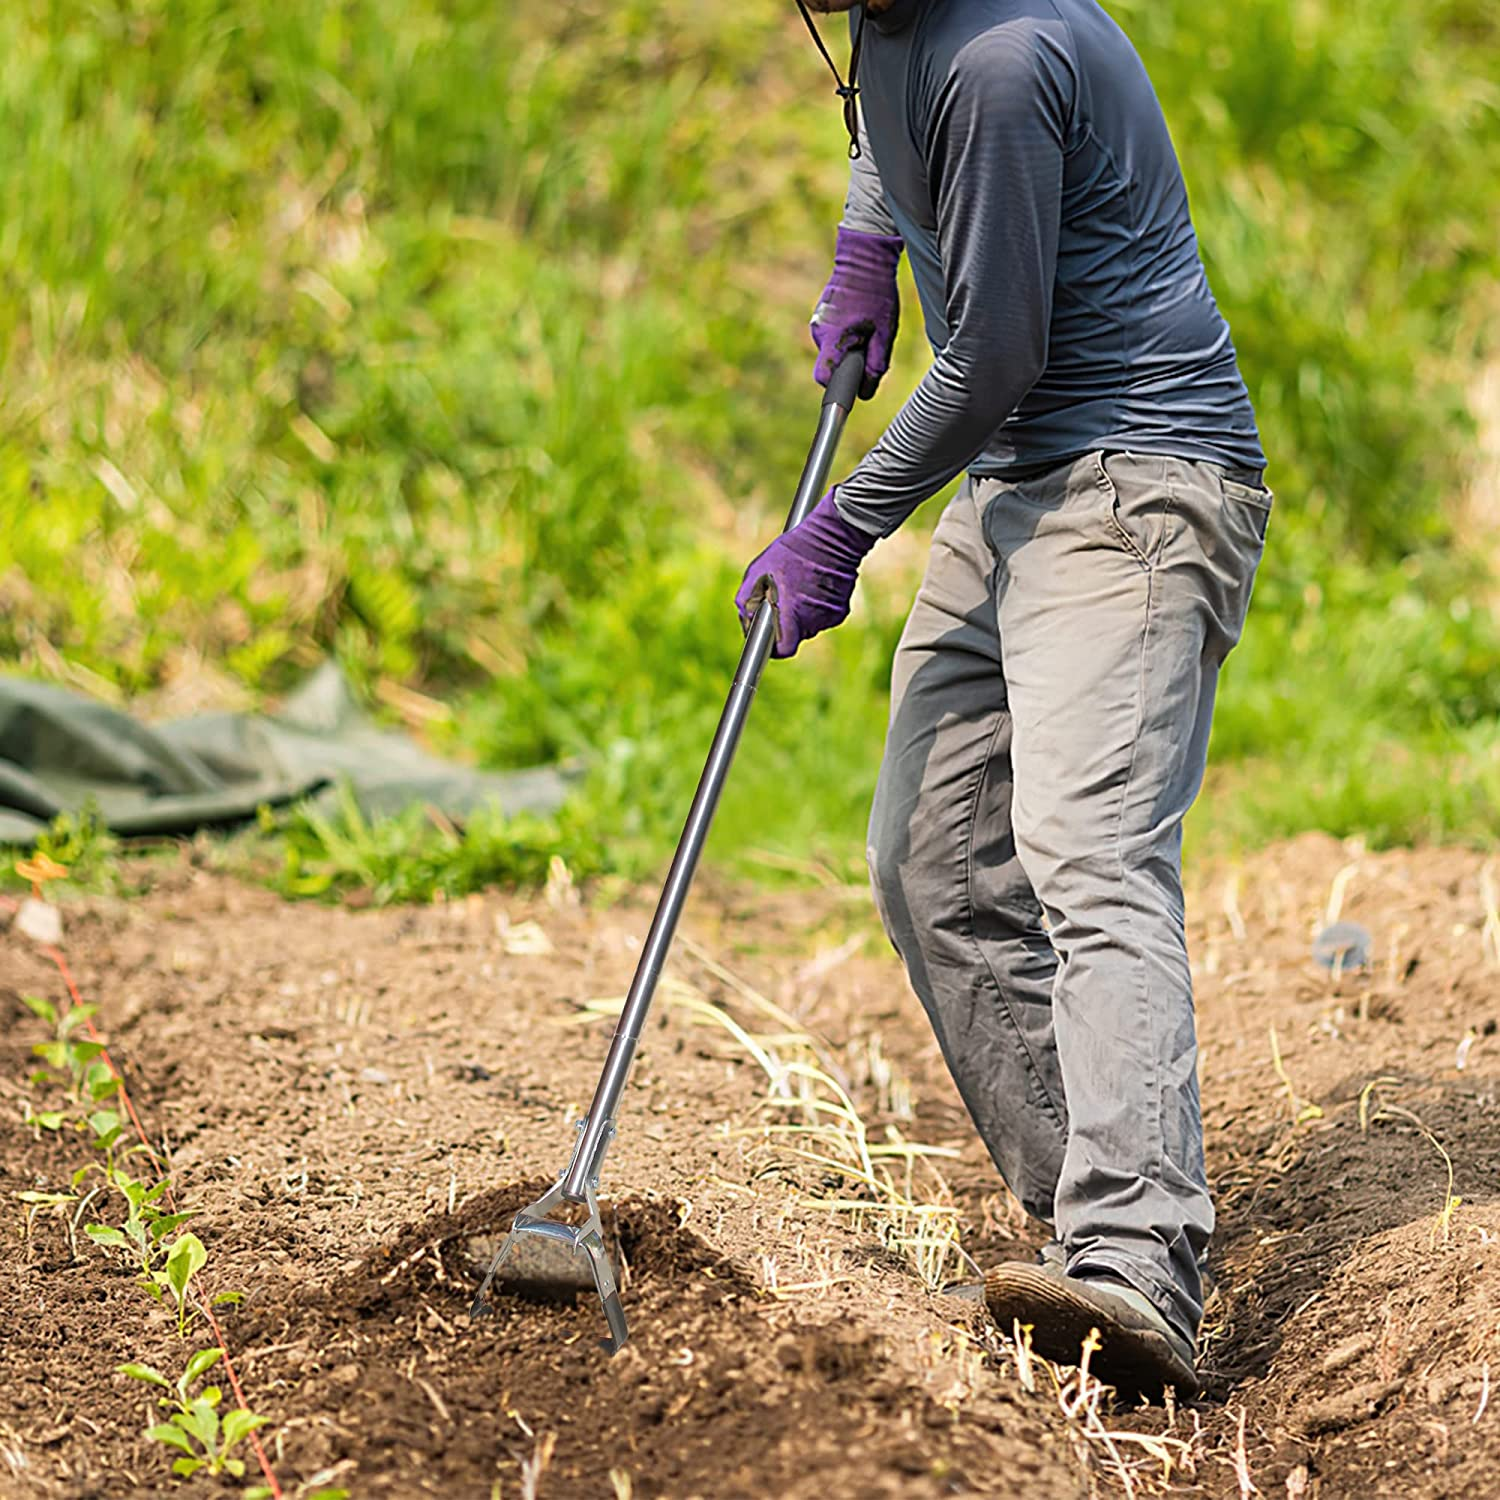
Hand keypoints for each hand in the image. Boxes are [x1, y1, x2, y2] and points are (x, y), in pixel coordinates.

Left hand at [735, 489, 878, 658]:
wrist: (830, 539)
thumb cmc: (789, 554)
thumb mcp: (756, 574)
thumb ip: (748, 602)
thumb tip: (747, 620)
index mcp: (790, 618)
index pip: (783, 650)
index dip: (774, 646)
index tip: (769, 638)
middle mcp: (812, 623)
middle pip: (796, 634)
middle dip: (787, 622)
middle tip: (782, 599)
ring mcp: (828, 618)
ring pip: (810, 624)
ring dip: (803, 611)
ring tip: (799, 586)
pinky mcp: (841, 611)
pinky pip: (824, 615)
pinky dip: (819, 605)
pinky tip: (814, 584)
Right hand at [811, 227, 901, 400]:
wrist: (864, 259)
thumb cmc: (877, 296)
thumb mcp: (884, 335)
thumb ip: (875, 367)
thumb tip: (865, 394)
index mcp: (833, 339)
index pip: (824, 379)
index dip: (838, 386)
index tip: (852, 383)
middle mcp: (819, 332)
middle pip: (829, 365)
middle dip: (848, 364)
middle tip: (868, 346)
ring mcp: (817, 323)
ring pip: (831, 351)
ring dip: (847, 348)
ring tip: (865, 328)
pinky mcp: (820, 316)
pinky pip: (831, 337)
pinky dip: (844, 336)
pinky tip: (858, 320)